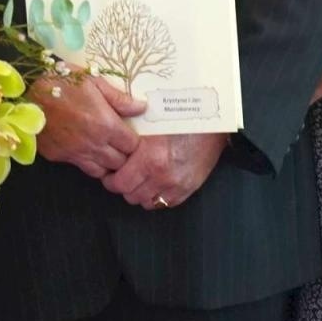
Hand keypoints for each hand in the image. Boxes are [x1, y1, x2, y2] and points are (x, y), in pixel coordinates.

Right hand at [31, 72, 147, 178]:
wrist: (26, 92)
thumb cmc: (62, 81)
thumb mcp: (93, 81)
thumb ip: (119, 98)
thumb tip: (142, 108)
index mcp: (106, 124)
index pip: (133, 146)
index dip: (136, 142)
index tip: (133, 135)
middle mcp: (94, 144)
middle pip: (121, 162)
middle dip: (124, 155)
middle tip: (122, 144)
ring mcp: (76, 153)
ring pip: (103, 171)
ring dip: (108, 163)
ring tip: (107, 151)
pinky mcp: (60, 157)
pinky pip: (83, 168)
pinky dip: (90, 164)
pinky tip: (88, 151)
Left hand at [101, 132, 226, 209]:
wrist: (211, 122)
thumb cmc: (180, 117)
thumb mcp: (150, 122)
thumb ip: (129, 137)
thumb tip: (110, 144)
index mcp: (150, 157)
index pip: (120, 183)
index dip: (110, 180)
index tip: (109, 173)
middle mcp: (162, 175)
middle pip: (131, 195)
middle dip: (123, 187)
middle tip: (122, 176)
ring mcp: (177, 184)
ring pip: (147, 202)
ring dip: (140, 193)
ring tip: (138, 179)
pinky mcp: (188, 188)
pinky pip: (166, 203)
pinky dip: (157, 196)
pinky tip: (155, 183)